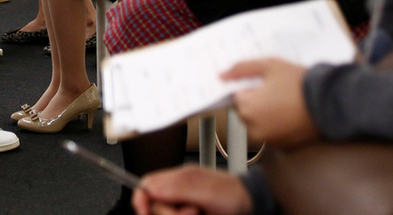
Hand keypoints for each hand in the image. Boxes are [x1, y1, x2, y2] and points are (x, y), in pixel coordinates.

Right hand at [132, 165, 252, 214]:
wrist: (251, 207)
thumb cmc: (233, 194)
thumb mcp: (204, 188)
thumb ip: (176, 187)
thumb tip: (149, 187)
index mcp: (175, 179)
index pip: (145, 186)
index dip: (140, 198)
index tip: (144, 210)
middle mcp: (175, 194)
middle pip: (153, 207)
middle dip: (168, 213)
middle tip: (191, 211)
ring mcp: (182, 207)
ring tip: (198, 214)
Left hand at [222, 59, 319, 146]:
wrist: (330, 102)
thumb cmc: (298, 81)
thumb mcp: (269, 66)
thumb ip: (242, 69)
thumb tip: (220, 76)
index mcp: (247, 108)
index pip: (237, 96)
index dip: (251, 88)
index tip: (266, 85)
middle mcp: (254, 128)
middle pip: (245, 111)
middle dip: (255, 102)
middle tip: (276, 92)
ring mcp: (269, 140)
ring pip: (257, 124)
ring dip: (264, 115)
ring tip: (284, 103)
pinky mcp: (282, 146)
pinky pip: (271, 134)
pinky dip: (275, 126)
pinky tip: (289, 115)